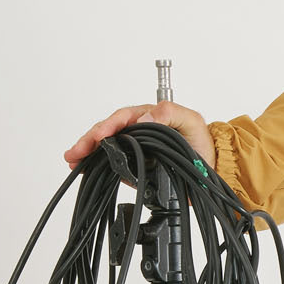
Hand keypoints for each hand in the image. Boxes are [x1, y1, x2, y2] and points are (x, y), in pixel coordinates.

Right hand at [64, 101, 216, 171]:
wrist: (210, 168)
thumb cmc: (201, 142)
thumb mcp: (191, 121)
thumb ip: (170, 114)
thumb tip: (144, 117)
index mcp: (148, 116)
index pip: (122, 118)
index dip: (108, 126)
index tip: (98, 136)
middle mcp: (137, 130)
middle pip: (108, 131)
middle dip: (89, 140)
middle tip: (76, 151)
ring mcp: (134, 148)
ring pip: (106, 146)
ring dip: (87, 152)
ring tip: (73, 159)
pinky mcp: (134, 165)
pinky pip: (112, 161)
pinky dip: (96, 164)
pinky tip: (83, 167)